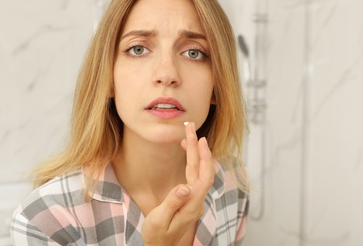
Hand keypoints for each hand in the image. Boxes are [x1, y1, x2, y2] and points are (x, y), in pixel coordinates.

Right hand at [141, 122, 214, 245]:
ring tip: (188, 136)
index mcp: (192, 204)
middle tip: (191, 128)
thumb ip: (172, 203)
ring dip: (195, 153)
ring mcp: (194, 199)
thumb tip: (185, 186)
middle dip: (198, 148)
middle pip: (203, 170)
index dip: (203, 156)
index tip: (199, 139)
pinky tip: (187, 155)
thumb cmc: (158, 236)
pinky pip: (194, 176)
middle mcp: (196, 200)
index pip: (203, 176)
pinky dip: (192, 162)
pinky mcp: (189, 198)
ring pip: (199, 172)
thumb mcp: (159, 220)